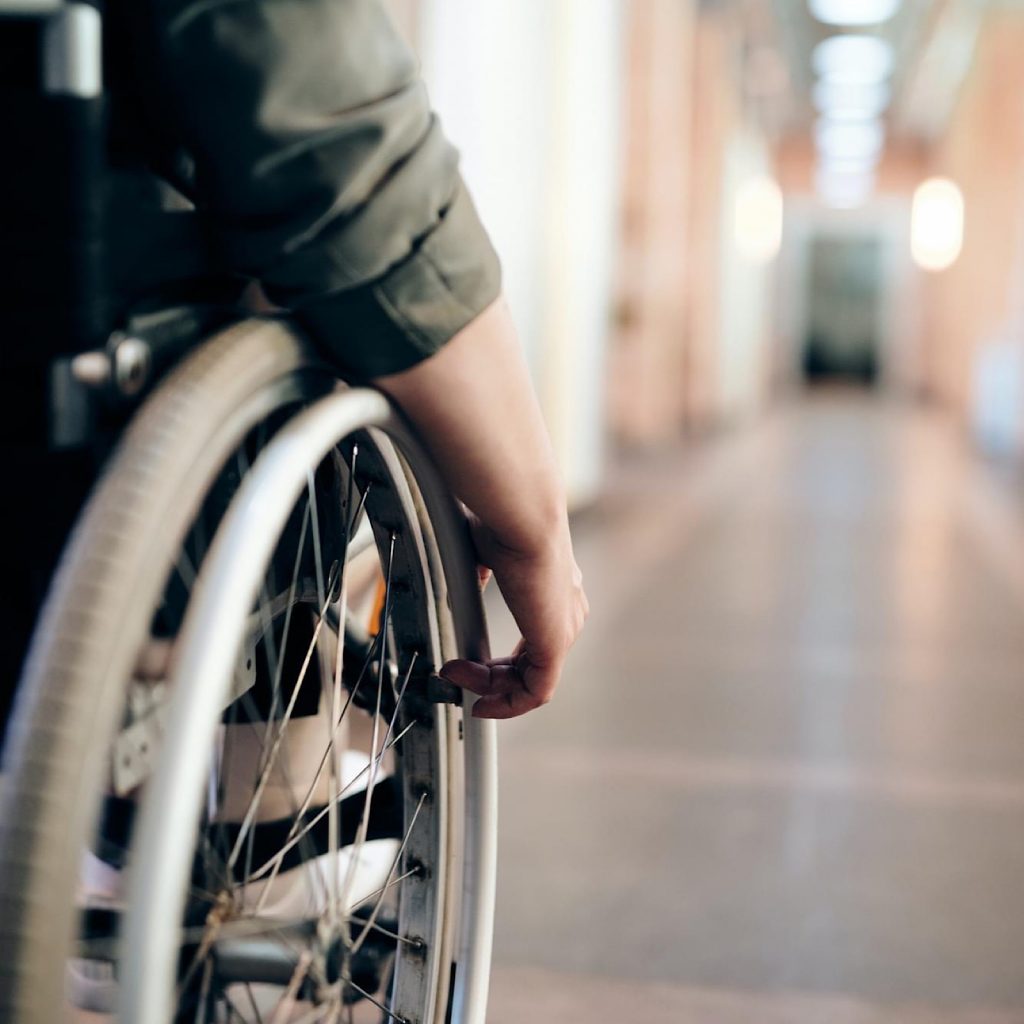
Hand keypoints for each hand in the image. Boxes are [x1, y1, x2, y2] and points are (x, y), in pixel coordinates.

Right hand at [440, 515, 587, 718]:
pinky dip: (507, 704)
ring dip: (488, 687)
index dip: (501, 660)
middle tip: (455, 672)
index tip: (467, 661)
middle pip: (531, 666)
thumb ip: (480, 574)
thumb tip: (466, 585)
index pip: (534, 641)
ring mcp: (564, 630)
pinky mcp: (556, 644)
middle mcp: (566, 612)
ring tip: (455, 676)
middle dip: (489, 677)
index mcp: (555, 590)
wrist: (523, 518)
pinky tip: (480, 701)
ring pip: (530, 680)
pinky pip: (536, 692)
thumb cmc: (504, 522)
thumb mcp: (486, 553)